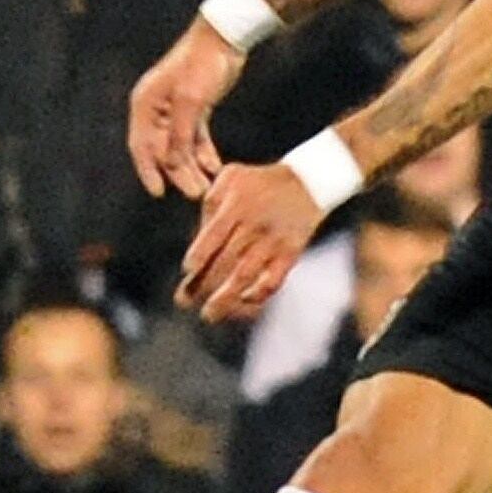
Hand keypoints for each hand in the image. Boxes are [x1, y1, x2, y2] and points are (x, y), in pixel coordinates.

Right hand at [128, 22, 243, 196]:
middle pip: (162, 149)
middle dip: (178, 173)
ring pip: (180, 146)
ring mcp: (174, 108)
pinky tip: (214, 167)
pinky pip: (194, 137)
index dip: (148, 171)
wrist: (225, 37)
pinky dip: (203, 152)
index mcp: (145, 104)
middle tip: (196, 192)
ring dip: (192, 166)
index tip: (159, 192)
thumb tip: (171, 165)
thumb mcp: (190, 101)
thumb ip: (179, 135)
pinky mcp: (193, 107)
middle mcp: (155, 108)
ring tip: (207, 186)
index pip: (141, 146)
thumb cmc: (202, 63)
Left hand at [179, 160, 328, 323]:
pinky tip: (242, 303)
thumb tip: (197, 237)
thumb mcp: (231, 177)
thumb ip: (210, 203)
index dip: (200, 254)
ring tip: (208, 315)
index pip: (214, 234)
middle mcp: (255, 225)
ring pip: (246, 276)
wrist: (307, 183)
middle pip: (226, 260)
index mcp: (237, 204)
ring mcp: (274, 242)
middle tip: (184, 302)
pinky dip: (258, 295)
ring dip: (225, 299)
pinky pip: (273, 281)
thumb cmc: (258, 182)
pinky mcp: (291, 254)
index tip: (188, 270)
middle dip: (202, 284)